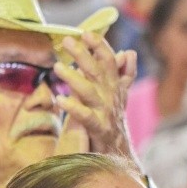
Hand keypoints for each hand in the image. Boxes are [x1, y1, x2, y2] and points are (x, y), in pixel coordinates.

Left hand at [53, 32, 137, 159]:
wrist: (119, 153)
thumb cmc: (113, 120)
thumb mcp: (120, 95)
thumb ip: (124, 73)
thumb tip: (128, 52)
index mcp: (115, 86)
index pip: (109, 61)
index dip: (99, 46)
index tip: (86, 33)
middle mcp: (111, 97)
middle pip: (98, 72)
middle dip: (83, 55)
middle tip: (66, 41)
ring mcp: (105, 113)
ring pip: (90, 92)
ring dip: (74, 78)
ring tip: (58, 67)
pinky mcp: (99, 129)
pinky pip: (85, 117)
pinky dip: (74, 108)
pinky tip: (60, 99)